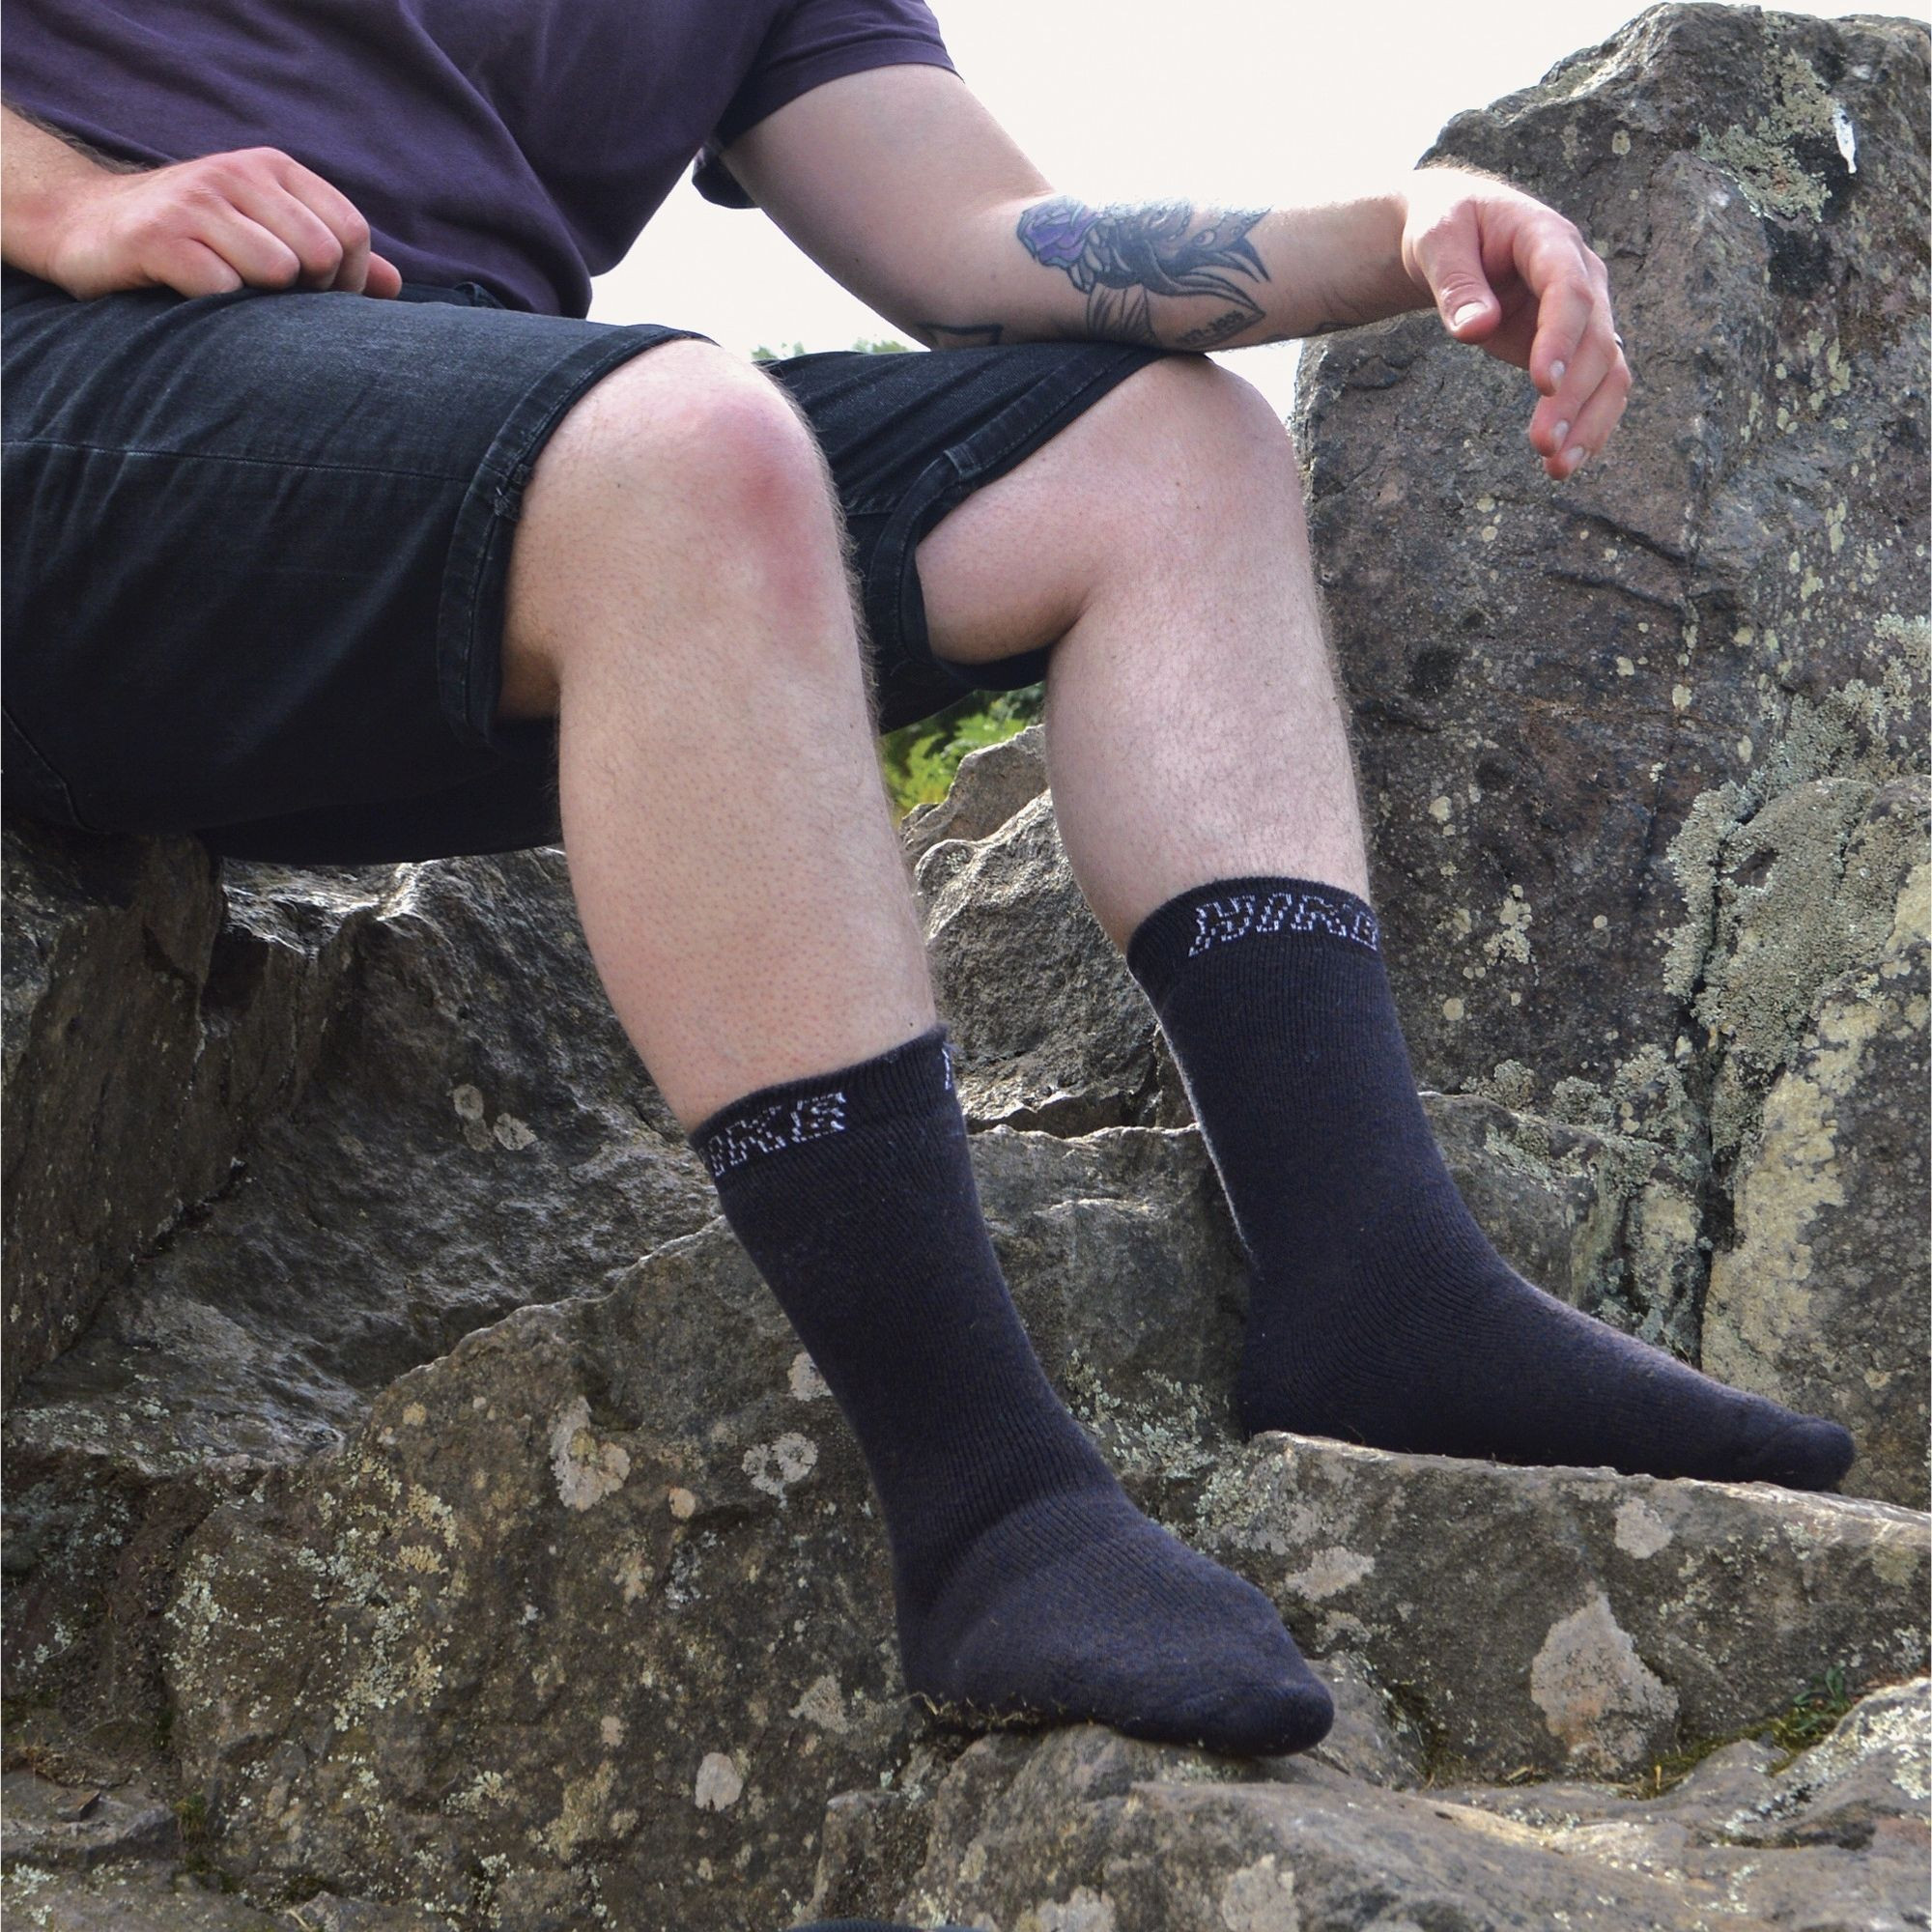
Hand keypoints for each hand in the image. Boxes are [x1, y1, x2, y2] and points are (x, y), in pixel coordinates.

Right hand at [39, 146, 401, 300]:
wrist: (84, 227)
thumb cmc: (189, 240)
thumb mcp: (262, 232)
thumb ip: (330, 255)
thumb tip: (393, 286)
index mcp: (273, 171)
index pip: (350, 229)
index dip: (347, 280)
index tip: (318, 300)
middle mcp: (237, 174)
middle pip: (322, 253)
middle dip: (310, 295)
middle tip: (271, 304)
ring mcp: (196, 200)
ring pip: (278, 270)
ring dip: (262, 302)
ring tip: (231, 297)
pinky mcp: (158, 236)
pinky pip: (223, 288)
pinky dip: (219, 309)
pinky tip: (196, 300)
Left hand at [1397, 167, 1629, 480]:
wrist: (1458, 233)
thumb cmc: (1447, 228)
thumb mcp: (1437, 240)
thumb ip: (1455, 283)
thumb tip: (1475, 329)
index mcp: (1549, 239)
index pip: (1569, 289)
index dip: (1560, 336)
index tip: (1542, 383)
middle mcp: (1582, 275)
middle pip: (1594, 339)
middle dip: (1571, 396)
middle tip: (1542, 446)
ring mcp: (1585, 313)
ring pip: (1608, 370)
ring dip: (1588, 422)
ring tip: (1557, 469)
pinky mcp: (1574, 345)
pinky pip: (1597, 387)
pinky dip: (1587, 425)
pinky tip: (1565, 464)